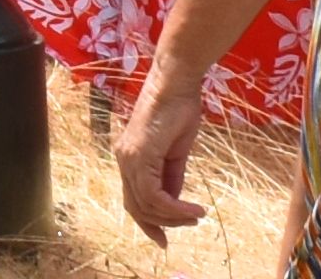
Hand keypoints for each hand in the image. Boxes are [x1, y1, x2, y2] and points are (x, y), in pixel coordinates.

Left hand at [112, 77, 205, 235]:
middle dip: (161, 224)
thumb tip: (174, 200)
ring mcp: (129, 157)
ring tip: (196, 215)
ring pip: (147, 204)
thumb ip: (171, 176)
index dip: (149, 222)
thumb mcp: (175, 152)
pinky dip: (176, 208)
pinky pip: (155, 195)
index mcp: (129, 157)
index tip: (165, 238)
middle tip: (188, 226)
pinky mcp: (140, 155)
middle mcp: (123, 159)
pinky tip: (194, 209)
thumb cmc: (178, 109)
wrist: (177, 82)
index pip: (133, 199)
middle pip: (136, 207)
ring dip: (174, 217)